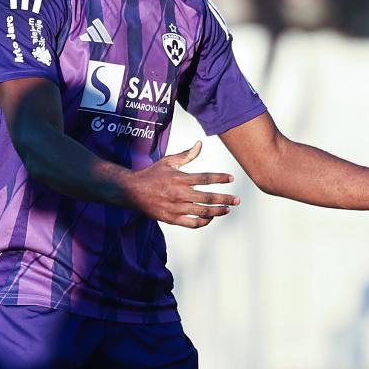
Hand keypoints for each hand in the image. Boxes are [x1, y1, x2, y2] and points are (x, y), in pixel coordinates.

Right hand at [124, 141, 238, 227]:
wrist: (131, 191)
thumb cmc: (151, 175)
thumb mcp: (168, 161)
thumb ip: (186, 155)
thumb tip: (200, 144)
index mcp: (179, 179)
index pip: (205, 178)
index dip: (220, 178)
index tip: (230, 178)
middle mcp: (179, 194)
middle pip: (207, 198)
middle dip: (225, 199)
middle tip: (237, 200)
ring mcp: (175, 208)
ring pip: (202, 212)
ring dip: (217, 211)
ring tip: (227, 209)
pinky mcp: (171, 219)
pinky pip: (191, 223)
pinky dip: (203, 222)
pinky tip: (210, 218)